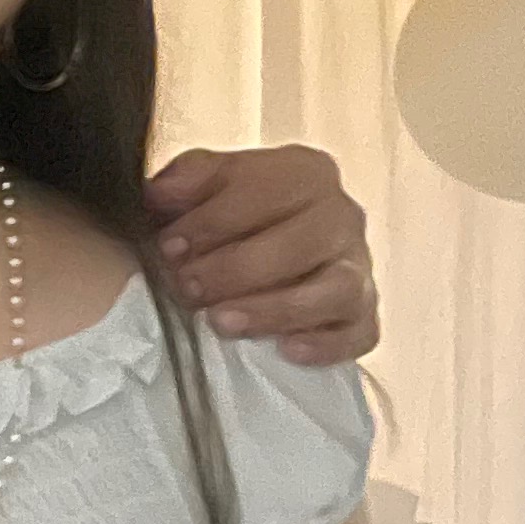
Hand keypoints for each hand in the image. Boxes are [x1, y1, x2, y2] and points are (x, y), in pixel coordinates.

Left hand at [147, 146, 377, 365]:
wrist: (262, 251)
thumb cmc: (229, 216)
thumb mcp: (203, 186)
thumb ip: (186, 180)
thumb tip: (160, 192)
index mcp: (307, 173)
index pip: (269, 191)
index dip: (213, 220)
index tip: (169, 247)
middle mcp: (342, 216)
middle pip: (303, 242)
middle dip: (238, 269)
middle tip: (189, 289)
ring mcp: (358, 267)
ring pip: (336, 289)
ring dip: (276, 309)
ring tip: (222, 322)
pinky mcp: (364, 314)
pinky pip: (360, 333)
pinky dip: (326, 345)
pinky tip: (285, 350)